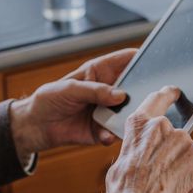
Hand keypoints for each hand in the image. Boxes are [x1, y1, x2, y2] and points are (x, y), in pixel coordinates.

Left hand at [9, 49, 136, 158]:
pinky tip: (106, 135)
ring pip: (129, 112)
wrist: (36, 125)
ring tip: (126, 119)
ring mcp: (108, 111)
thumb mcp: (69, 88)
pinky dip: (112, 134)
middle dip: (143, 91)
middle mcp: (108, 91)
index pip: (127, 60)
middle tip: (146, 97)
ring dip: (129, 116)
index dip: (142, 58)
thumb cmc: (50, 98)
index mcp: (101, 72)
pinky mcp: (103, 130)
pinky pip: (115, 133)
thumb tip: (120, 96)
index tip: (156, 62)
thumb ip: (95, 90)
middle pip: (135, 87)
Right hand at [98, 86, 192, 192]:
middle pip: (175, 135)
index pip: (156, 98)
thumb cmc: (123, 189)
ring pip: (187, 154)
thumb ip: (138, 148)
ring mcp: (182, 138)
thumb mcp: (122, 159)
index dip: (167, 94)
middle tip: (161, 176)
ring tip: (166, 191)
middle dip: (172, 155)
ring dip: (181, 172)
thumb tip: (146, 153)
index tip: (174, 91)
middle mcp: (161, 125)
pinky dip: (192, 184)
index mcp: (139, 123)